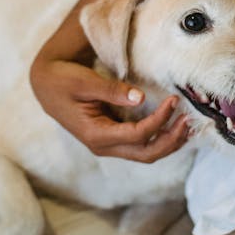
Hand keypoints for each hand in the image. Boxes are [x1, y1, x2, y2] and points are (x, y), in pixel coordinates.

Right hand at [31, 60, 189, 162]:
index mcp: (96, 134)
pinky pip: (141, 145)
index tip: (173, 100)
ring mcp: (108, 145)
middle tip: (188, 120)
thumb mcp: (85, 82)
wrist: (45, 85)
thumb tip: (139, 97)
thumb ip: (111, 90)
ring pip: (146, 153)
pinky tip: (173, 126)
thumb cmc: (63, 80)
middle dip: (171, 139)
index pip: (137, 135)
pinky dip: (159, 138)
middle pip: (146, 153)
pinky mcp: (112, 138)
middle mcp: (103, 145)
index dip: (159, 120)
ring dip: (169, 142)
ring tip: (187, 125)